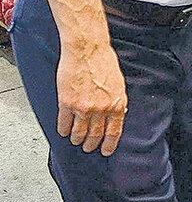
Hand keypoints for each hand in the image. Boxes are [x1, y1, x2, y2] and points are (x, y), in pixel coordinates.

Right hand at [57, 41, 127, 155]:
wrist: (87, 50)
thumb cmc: (103, 62)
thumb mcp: (119, 84)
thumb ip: (117, 101)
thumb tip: (118, 114)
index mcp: (117, 103)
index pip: (114, 132)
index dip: (109, 145)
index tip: (105, 151)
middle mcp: (101, 109)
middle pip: (95, 136)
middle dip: (91, 144)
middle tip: (88, 147)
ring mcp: (83, 107)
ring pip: (78, 133)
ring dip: (76, 139)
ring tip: (75, 140)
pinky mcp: (66, 103)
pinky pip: (63, 124)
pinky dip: (63, 130)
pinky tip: (63, 130)